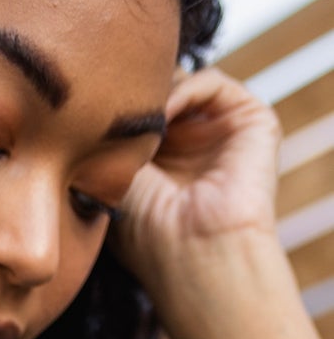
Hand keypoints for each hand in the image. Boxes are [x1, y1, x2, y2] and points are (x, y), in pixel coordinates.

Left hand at [112, 63, 282, 294]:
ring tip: (134, 116)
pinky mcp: (252, 121)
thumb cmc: (148, 235)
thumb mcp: (113, 180)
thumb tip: (93, 97)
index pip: (136, 117)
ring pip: (182, 84)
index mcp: (160, 166)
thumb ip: (108, 135)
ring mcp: (222, 134)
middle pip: (159, 93)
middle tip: (108, 101)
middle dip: (133, 94)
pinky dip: (181, 89)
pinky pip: (210, 82)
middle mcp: (191, 147)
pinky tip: (161, 113)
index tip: (86, 112)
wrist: (197, 255)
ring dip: (154, 93)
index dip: (112, 109)